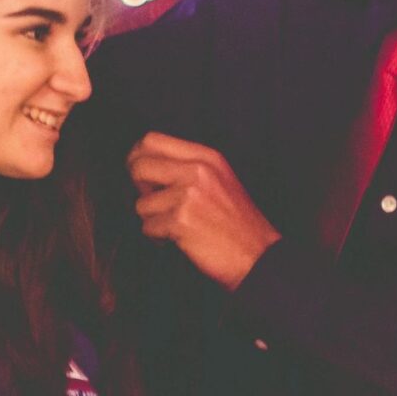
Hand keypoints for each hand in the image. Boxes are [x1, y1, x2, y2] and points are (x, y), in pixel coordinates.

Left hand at [128, 132, 280, 290]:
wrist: (259, 256)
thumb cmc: (237, 222)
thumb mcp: (219, 178)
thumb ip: (187, 166)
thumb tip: (144, 164)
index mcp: (206, 157)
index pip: (152, 140)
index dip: (138, 157)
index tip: (140, 173)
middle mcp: (197, 171)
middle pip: (139, 166)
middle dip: (138, 187)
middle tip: (151, 201)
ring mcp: (188, 195)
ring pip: (141, 203)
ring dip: (152, 219)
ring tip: (174, 226)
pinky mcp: (181, 221)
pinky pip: (148, 227)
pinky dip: (158, 237)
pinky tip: (178, 239)